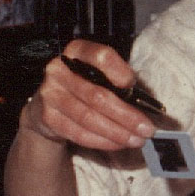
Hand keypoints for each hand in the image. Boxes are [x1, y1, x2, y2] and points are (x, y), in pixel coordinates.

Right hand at [20, 39, 156, 151]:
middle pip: (96, 95)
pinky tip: (118, 144)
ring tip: (137, 140)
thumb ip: (119, 84)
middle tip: (147, 129)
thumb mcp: (100, 75)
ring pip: (88, 118)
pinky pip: (79, 133)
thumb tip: (147, 106)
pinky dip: (102, 141)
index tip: (133, 85)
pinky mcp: (48, 117)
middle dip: (126, 115)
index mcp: (77, 51)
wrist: (49, 105)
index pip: (100, 56)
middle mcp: (59, 69)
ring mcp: (50, 94)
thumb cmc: (85, 86)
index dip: (118, 70)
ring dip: (117, 133)